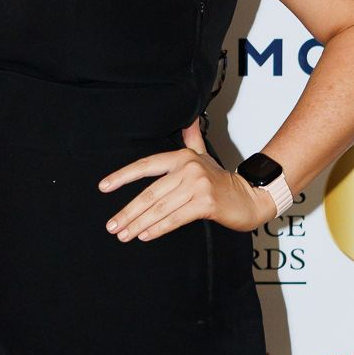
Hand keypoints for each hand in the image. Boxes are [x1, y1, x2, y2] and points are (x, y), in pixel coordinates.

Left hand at [99, 118, 272, 241]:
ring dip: (138, 224)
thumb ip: (192, 138)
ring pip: (160, 208)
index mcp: (182, 157)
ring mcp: (198, 185)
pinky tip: (144, 236)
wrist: (250, 197)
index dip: (122, 176)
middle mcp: (188, 168)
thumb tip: (188, 118)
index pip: (146, 165)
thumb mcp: (204, 155)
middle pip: (149, 193)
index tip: (103, 187)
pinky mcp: (206, 203)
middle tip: (112, 226)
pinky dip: (158, 229)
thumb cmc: (221, 180)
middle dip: (127, 212)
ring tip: (123, 235)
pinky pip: (175, 218)